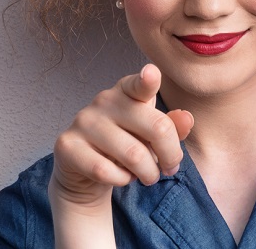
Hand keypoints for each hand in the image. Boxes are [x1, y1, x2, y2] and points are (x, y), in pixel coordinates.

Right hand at [49, 64, 194, 208]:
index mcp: (128, 91)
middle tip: (170, 168)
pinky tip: (121, 176)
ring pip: (134, 155)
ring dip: (148, 173)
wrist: (85, 170)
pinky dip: (123, 180)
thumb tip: (187, 119)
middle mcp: (104, 99)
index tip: (152, 74)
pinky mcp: (67, 144)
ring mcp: (83, 120)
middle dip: (171, 155)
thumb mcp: (151, 134)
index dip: (147, 80)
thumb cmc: (127, 143)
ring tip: (146, 174)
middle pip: (156, 128)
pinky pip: (106, 171)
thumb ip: (171, 127)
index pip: (140, 84)